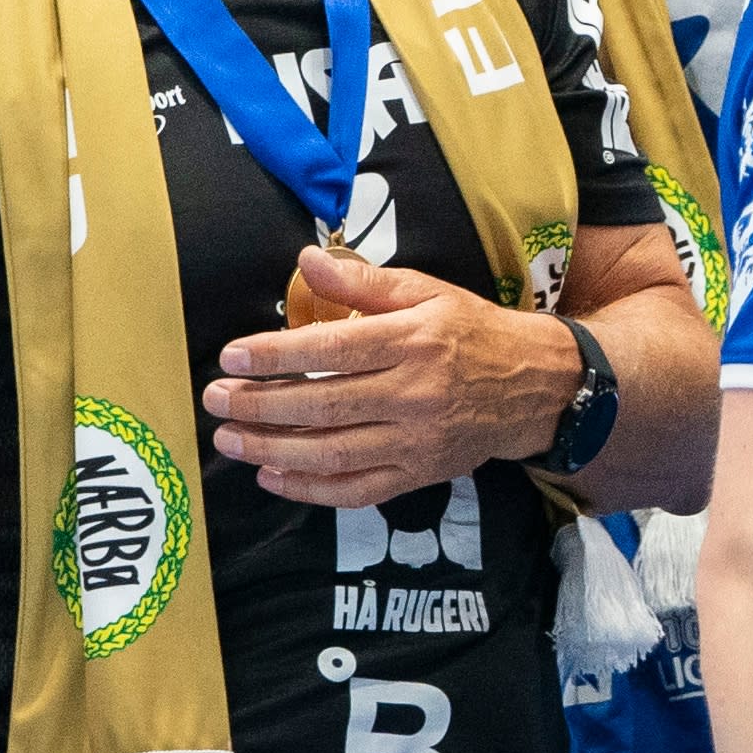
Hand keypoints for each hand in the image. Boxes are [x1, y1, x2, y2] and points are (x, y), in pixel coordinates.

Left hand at [208, 245, 577, 509]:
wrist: (535, 387)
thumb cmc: (472, 332)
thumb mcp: (427, 291)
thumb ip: (364, 279)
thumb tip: (307, 261)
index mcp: (414, 341)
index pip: (332, 347)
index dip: (276, 354)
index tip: (232, 355)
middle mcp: (415, 393)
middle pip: (324, 404)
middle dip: (260, 405)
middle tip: (217, 399)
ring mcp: (416, 441)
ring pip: (332, 452)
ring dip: (272, 449)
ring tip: (231, 439)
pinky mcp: (418, 475)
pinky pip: (355, 491)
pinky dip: (309, 489)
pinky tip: (272, 476)